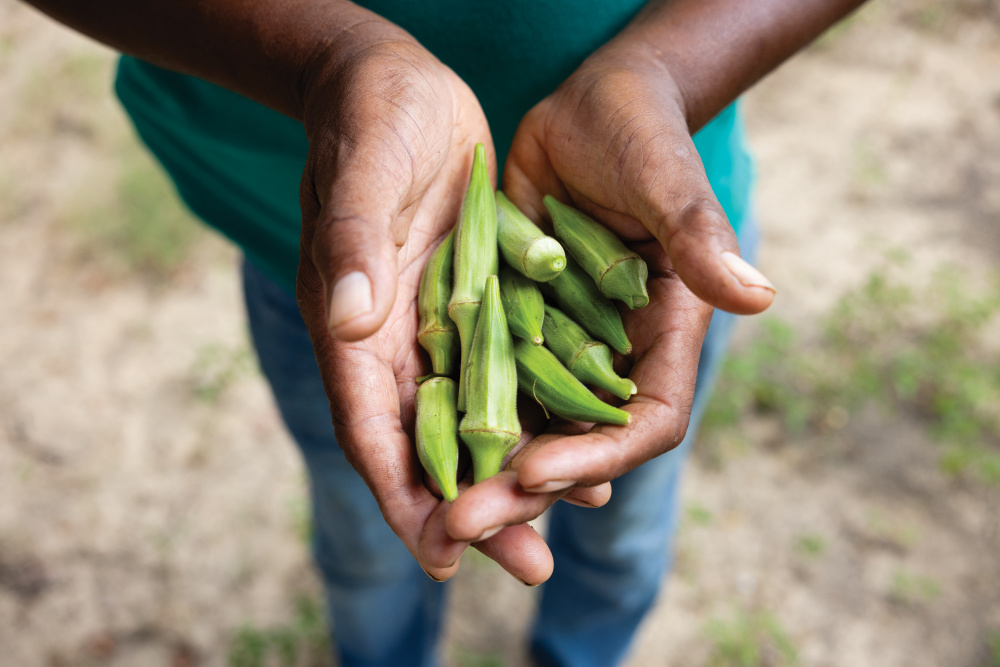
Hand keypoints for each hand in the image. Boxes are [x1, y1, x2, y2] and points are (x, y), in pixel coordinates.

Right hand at [293, 24, 554, 582]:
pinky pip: (504, 374)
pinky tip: (579, 445)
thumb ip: (352, 243)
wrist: (396, 84)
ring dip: (512, 476)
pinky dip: (535, 416)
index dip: (402, 493)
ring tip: (562, 532)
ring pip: (472, 421)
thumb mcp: (364, 170)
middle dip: (470, 509)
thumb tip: (349, 321)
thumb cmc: (371, 118)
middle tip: (525, 566)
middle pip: (427, 444)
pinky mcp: (471, 304)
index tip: (440, 552)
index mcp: (351, 323)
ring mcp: (432, 326)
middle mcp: (391, 340)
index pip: (370, 426)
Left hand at [447, 41, 776, 539]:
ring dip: (479, 470)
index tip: (538, 470)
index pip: (643, 421)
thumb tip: (758, 294)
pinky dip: (453, 417)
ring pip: (523, 427)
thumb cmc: (641, 132)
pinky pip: (482, 382)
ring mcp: (558, 347)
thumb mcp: (666, 178)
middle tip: (461, 524)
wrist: (586, 110)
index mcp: (662, 335)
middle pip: (574, 444)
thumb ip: (698, 236)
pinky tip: (409, 446)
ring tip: (431, 508)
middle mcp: (610, 356)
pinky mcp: (512, 326)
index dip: (595, 455)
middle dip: (522, 489)